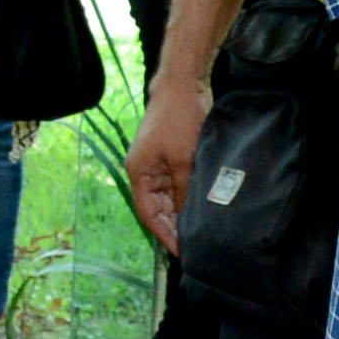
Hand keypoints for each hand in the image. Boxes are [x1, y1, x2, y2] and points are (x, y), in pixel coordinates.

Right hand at [127, 79, 203, 254]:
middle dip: (173, 227)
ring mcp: (157, 164)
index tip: (182, 251)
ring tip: (200, 231)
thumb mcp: (183, 161)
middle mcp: (144, 171)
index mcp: (138, 173)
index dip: (164, 234)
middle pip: (157, 208)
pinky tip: (200, 208)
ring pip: (167, 198)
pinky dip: (186, 197)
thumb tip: (187, 219)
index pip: (148, 213)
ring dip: (181, 213)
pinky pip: (176, 185)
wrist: (182, 86)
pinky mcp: (170, 157)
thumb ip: (184, 191)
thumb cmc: (179, 120)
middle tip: (195, 246)